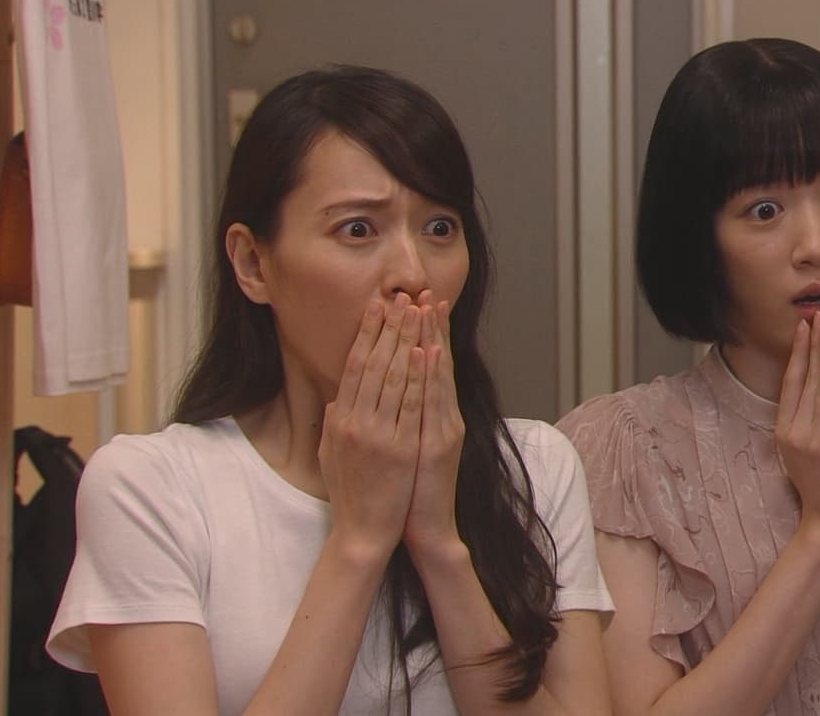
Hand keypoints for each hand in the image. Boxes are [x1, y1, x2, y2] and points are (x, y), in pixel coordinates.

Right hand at [317, 294, 424, 549]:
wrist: (363, 532)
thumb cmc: (349, 494)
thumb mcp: (331, 452)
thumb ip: (334, 422)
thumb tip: (339, 397)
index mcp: (340, 420)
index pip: (355, 366)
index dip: (367, 333)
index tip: (377, 306)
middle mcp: (356, 422)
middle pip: (375, 363)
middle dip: (389, 327)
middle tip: (400, 296)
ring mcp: (379, 434)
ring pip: (394, 377)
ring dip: (406, 340)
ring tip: (416, 312)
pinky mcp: (401, 448)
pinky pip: (412, 404)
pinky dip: (419, 376)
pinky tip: (426, 352)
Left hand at [403, 292, 465, 553]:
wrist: (423, 529)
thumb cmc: (408, 492)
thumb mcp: (404, 448)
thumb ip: (398, 419)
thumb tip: (376, 394)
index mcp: (433, 417)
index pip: (427, 366)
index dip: (423, 334)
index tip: (418, 302)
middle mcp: (443, 417)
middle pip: (435, 363)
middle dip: (429, 326)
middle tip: (425, 290)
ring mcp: (442, 429)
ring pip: (435, 377)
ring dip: (431, 340)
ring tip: (427, 308)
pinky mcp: (437, 445)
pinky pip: (430, 405)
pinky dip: (430, 377)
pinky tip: (427, 353)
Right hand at [774, 312, 819, 541]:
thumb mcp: (802, 450)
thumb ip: (803, 421)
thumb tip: (808, 392)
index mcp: (785, 428)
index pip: (792, 381)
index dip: (799, 351)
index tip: (805, 326)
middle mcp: (793, 428)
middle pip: (804, 378)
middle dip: (812, 343)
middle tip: (816, 315)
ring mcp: (810, 436)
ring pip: (819, 386)